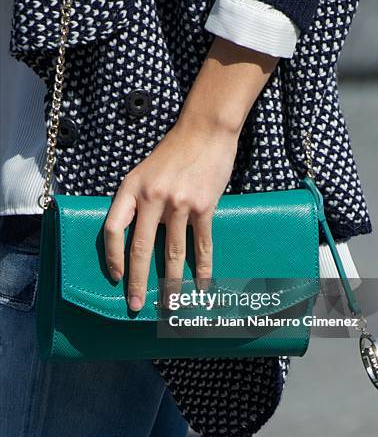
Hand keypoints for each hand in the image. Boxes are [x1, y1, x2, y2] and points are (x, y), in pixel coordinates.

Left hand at [104, 36, 277, 310]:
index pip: (114, 229)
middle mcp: (152, 197)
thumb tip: (135, 236)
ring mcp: (179, 203)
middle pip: (140, 248)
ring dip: (171, 283)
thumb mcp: (143, 171)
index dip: (112, 257)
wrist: (206, 131)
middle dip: (137, 282)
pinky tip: (201, 286)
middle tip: (135, 305)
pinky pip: (201, 244)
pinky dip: (202, 268)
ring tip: (170, 304)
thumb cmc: (174, 152)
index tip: (115, 277)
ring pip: (172, 252)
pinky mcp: (204, 207)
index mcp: (131, 188)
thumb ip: (137, 200)